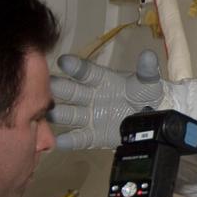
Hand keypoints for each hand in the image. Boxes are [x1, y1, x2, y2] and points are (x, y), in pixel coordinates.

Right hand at [48, 50, 164, 148]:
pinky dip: (70, 141)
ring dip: (57, 114)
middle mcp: (89, 96)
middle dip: (57, 88)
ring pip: (68, 114)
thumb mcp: (148, 82)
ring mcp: (89, 116)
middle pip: (70, 92)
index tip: (64, 61)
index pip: (86, 72)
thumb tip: (149, 55)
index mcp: (101, 80)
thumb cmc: (144, 94)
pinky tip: (60, 142)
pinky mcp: (92, 136)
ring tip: (47, 114)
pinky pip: (79, 138)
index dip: (76, 67)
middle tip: (45, 85)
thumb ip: (147, 70)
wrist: (151, 118)